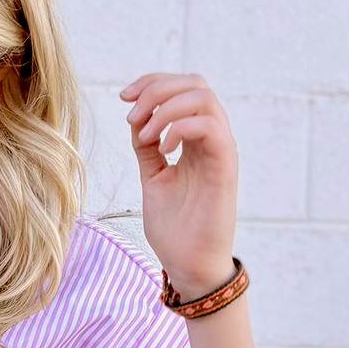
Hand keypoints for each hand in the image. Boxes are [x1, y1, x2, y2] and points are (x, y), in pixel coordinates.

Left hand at [120, 72, 238, 299]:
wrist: (189, 264)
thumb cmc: (175, 228)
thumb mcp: (153, 177)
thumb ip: (147, 147)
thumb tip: (137, 117)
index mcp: (195, 139)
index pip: (182, 89)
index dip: (152, 83)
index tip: (124, 97)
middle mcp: (211, 140)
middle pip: (195, 84)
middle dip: (157, 89)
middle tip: (131, 113)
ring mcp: (220, 151)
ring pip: (203, 99)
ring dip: (165, 108)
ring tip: (144, 136)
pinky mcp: (225, 168)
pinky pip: (211, 127)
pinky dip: (180, 128)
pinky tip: (162, 149)